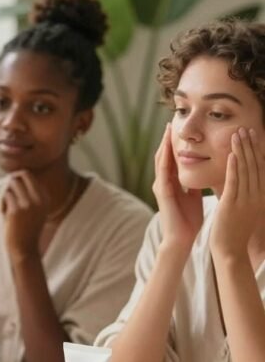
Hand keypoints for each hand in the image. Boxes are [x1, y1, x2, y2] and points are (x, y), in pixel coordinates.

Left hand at [1, 172, 47, 260]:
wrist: (25, 249)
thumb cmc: (26, 229)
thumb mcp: (35, 210)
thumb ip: (29, 194)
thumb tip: (14, 176)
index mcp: (45, 198)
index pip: (30, 176)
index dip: (18, 181)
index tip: (14, 194)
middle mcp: (39, 199)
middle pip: (22, 175)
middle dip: (12, 180)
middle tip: (7, 193)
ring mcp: (28, 204)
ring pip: (12, 184)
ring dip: (6, 193)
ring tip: (6, 206)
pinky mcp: (16, 210)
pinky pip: (5, 195)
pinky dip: (2, 203)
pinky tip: (4, 213)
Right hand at [153, 123, 202, 251]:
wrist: (181, 239)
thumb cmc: (187, 220)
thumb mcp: (193, 196)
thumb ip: (192, 183)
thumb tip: (200, 170)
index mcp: (170, 183)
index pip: (170, 159)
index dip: (173, 144)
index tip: (178, 129)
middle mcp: (162, 182)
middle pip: (163, 156)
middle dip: (166, 139)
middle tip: (170, 122)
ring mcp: (160, 187)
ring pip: (161, 160)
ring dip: (164, 144)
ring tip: (167, 130)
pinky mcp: (162, 193)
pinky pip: (163, 172)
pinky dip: (166, 158)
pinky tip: (168, 148)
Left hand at [210, 128, 264, 260]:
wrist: (231, 252)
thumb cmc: (235, 231)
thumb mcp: (245, 208)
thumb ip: (244, 192)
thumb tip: (241, 177)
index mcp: (260, 196)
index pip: (261, 168)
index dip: (258, 150)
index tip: (255, 135)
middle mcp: (256, 196)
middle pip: (255, 165)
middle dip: (251, 145)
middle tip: (246, 128)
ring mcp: (245, 201)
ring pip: (245, 170)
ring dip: (242, 151)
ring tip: (237, 134)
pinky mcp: (232, 205)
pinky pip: (234, 183)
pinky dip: (233, 167)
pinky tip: (231, 155)